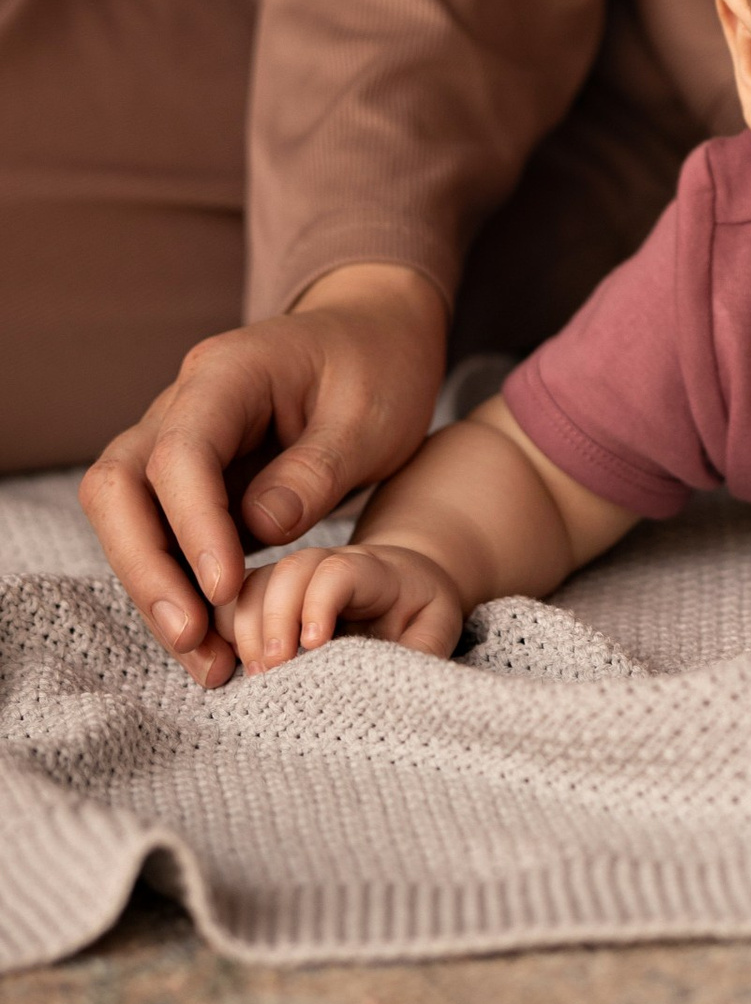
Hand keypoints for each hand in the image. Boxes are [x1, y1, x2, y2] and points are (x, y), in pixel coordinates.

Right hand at [79, 264, 449, 690]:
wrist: (375, 339)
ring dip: (157, 594)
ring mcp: (176, 444)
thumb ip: (316, 470)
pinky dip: (182, 592)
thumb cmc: (378, 368)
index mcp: (227, 374)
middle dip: (145, 567)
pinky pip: (163, 540)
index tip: (225, 587)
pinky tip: (216, 646)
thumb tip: (260, 528)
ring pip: (128, 520)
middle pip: (118, 486)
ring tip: (210, 664)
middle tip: (193, 637)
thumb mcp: (371, 417)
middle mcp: (182, 405)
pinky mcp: (188, 486)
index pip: (179, 451)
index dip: (193, 524)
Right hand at [214, 538, 469, 673]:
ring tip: (255, 676)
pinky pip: (227, 603)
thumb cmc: (419, 614)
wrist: (400, 589)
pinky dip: (220, 632)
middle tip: (273, 671)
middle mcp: (324, 564)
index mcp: (373, 569)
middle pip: (287, 573)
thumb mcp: (438, 628)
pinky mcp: (262, 596)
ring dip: (243, 630)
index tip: (314, 646)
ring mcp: (289, 577)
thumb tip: (401, 687)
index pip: (339, 572)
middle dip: (274, 620)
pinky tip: (226, 667)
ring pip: (250, 585)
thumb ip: (423, 650)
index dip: (319, 604)